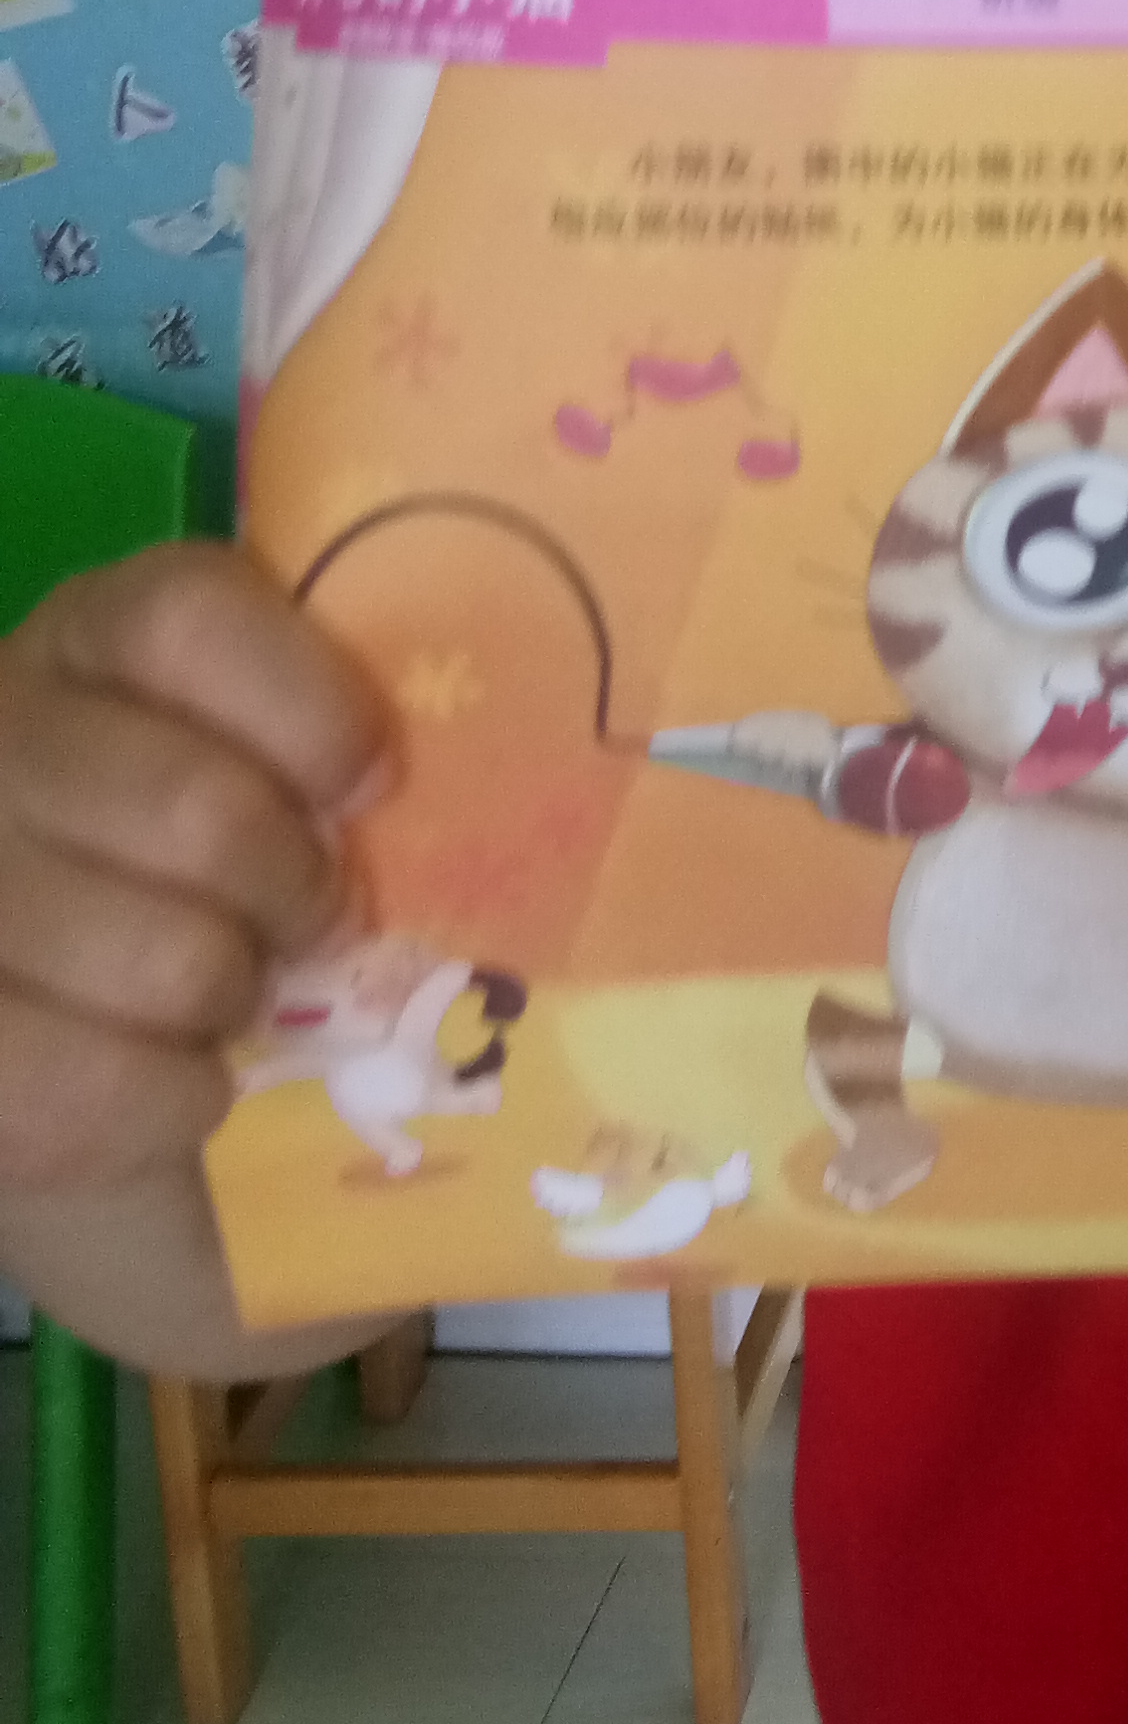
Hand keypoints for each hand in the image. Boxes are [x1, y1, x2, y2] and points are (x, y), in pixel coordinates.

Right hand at [0, 546, 388, 1195]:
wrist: (121, 1090)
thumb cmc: (236, 910)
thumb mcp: (285, 787)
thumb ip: (337, 747)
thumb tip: (442, 778)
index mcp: (89, 644)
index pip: (190, 618)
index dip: (309, 711)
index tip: (371, 788)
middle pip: (195, 807)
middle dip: (295, 896)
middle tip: (313, 930)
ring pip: (171, 959)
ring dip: (233, 1007)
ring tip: (224, 1007)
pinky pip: (106, 1084)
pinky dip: (174, 1105)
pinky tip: (170, 1087)